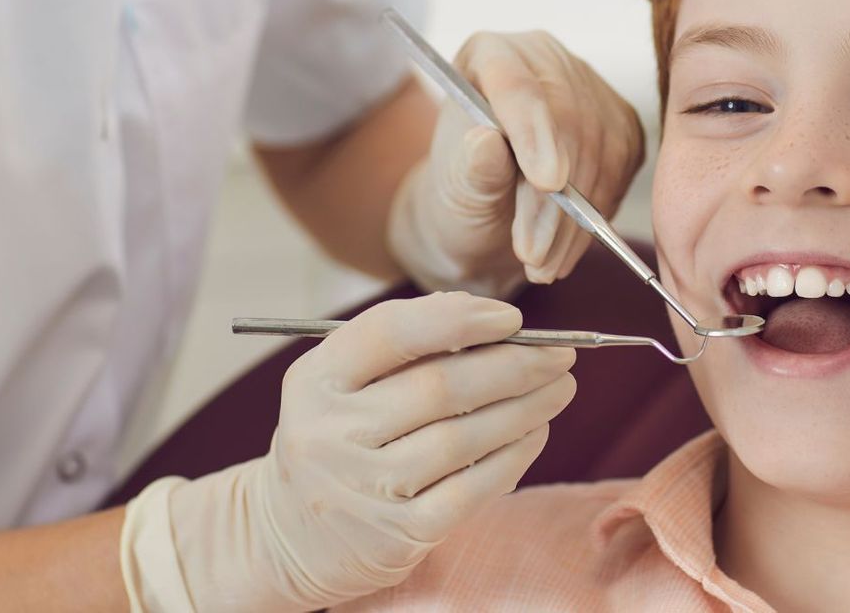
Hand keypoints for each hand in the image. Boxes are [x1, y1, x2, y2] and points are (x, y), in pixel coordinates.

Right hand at [121, 291, 576, 610]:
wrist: (289, 534)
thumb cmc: (337, 436)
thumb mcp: (340, 380)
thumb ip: (402, 340)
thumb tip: (489, 316)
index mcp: (318, 379)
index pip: (393, 333)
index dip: (461, 319)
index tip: (512, 318)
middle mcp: (334, 433)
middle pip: (442, 386)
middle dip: (516, 365)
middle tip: (560, 354)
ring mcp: (366, 488)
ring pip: (465, 437)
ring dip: (526, 408)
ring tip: (558, 388)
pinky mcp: (399, 534)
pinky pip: (473, 488)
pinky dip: (514, 457)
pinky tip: (535, 434)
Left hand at [387, 30, 644, 296]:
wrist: (490, 215)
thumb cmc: (463, 194)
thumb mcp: (454, 190)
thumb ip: (471, 168)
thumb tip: (486, 145)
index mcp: (491, 55)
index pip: (518, 84)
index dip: (534, 132)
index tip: (546, 182)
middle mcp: (546, 61)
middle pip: (568, 121)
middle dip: (555, 198)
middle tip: (533, 254)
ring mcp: (589, 90)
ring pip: (600, 150)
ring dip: (576, 219)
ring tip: (543, 264)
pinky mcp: (621, 125)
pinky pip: (622, 169)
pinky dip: (598, 217)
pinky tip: (568, 244)